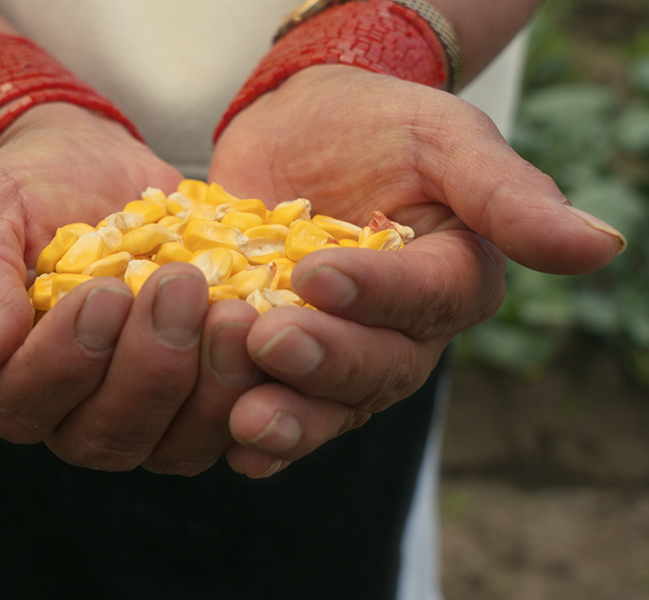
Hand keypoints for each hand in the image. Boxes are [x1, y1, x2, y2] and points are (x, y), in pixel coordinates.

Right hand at [0, 104, 263, 474]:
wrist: (97, 171)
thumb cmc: (30, 189)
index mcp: (0, 377)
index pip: (18, 403)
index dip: (63, 360)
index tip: (104, 291)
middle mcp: (68, 413)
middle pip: (106, 435)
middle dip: (151, 367)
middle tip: (183, 286)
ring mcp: (141, 416)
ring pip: (175, 446)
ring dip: (210, 387)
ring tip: (235, 313)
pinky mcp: (198, 400)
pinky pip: (232, 424)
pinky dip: (257, 391)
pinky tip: (272, 337)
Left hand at [209, 66, 624, 476]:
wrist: (294, 132)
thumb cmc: (375, 126)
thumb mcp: (439, 137)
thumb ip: (505, 192)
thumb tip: (602, 246)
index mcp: (451, 276)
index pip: (430, 298)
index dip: (378, 294)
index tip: (317, 275)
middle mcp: (403, 331)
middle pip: (381, 367)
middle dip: (327, 360)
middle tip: (269, 339)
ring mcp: (343, 351)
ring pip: (334, 404)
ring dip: (294, 418)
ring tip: (247, 421)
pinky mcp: (285, 362)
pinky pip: (284, 406)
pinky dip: (264, 437)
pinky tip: (239, 452)